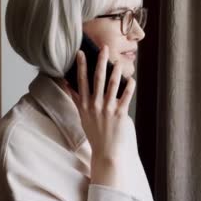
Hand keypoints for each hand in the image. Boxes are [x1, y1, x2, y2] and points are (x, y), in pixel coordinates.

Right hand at [60, 45, 136, 187]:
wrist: (105, 151)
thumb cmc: (94, 133)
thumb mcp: (81, 115)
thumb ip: (76, 99)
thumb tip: (68, 85)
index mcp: (85, 105)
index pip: (81, 81)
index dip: (81, 66)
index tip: (81, 53)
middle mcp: (95, 105)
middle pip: (97, 79)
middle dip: (100, 62)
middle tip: (104, 48)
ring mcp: (108, 110)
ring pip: (112, 85)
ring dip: (116, 71)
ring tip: (119, 61)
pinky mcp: (120, 115)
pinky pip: (126, 97)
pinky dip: (129, 87)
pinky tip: (132, 79)